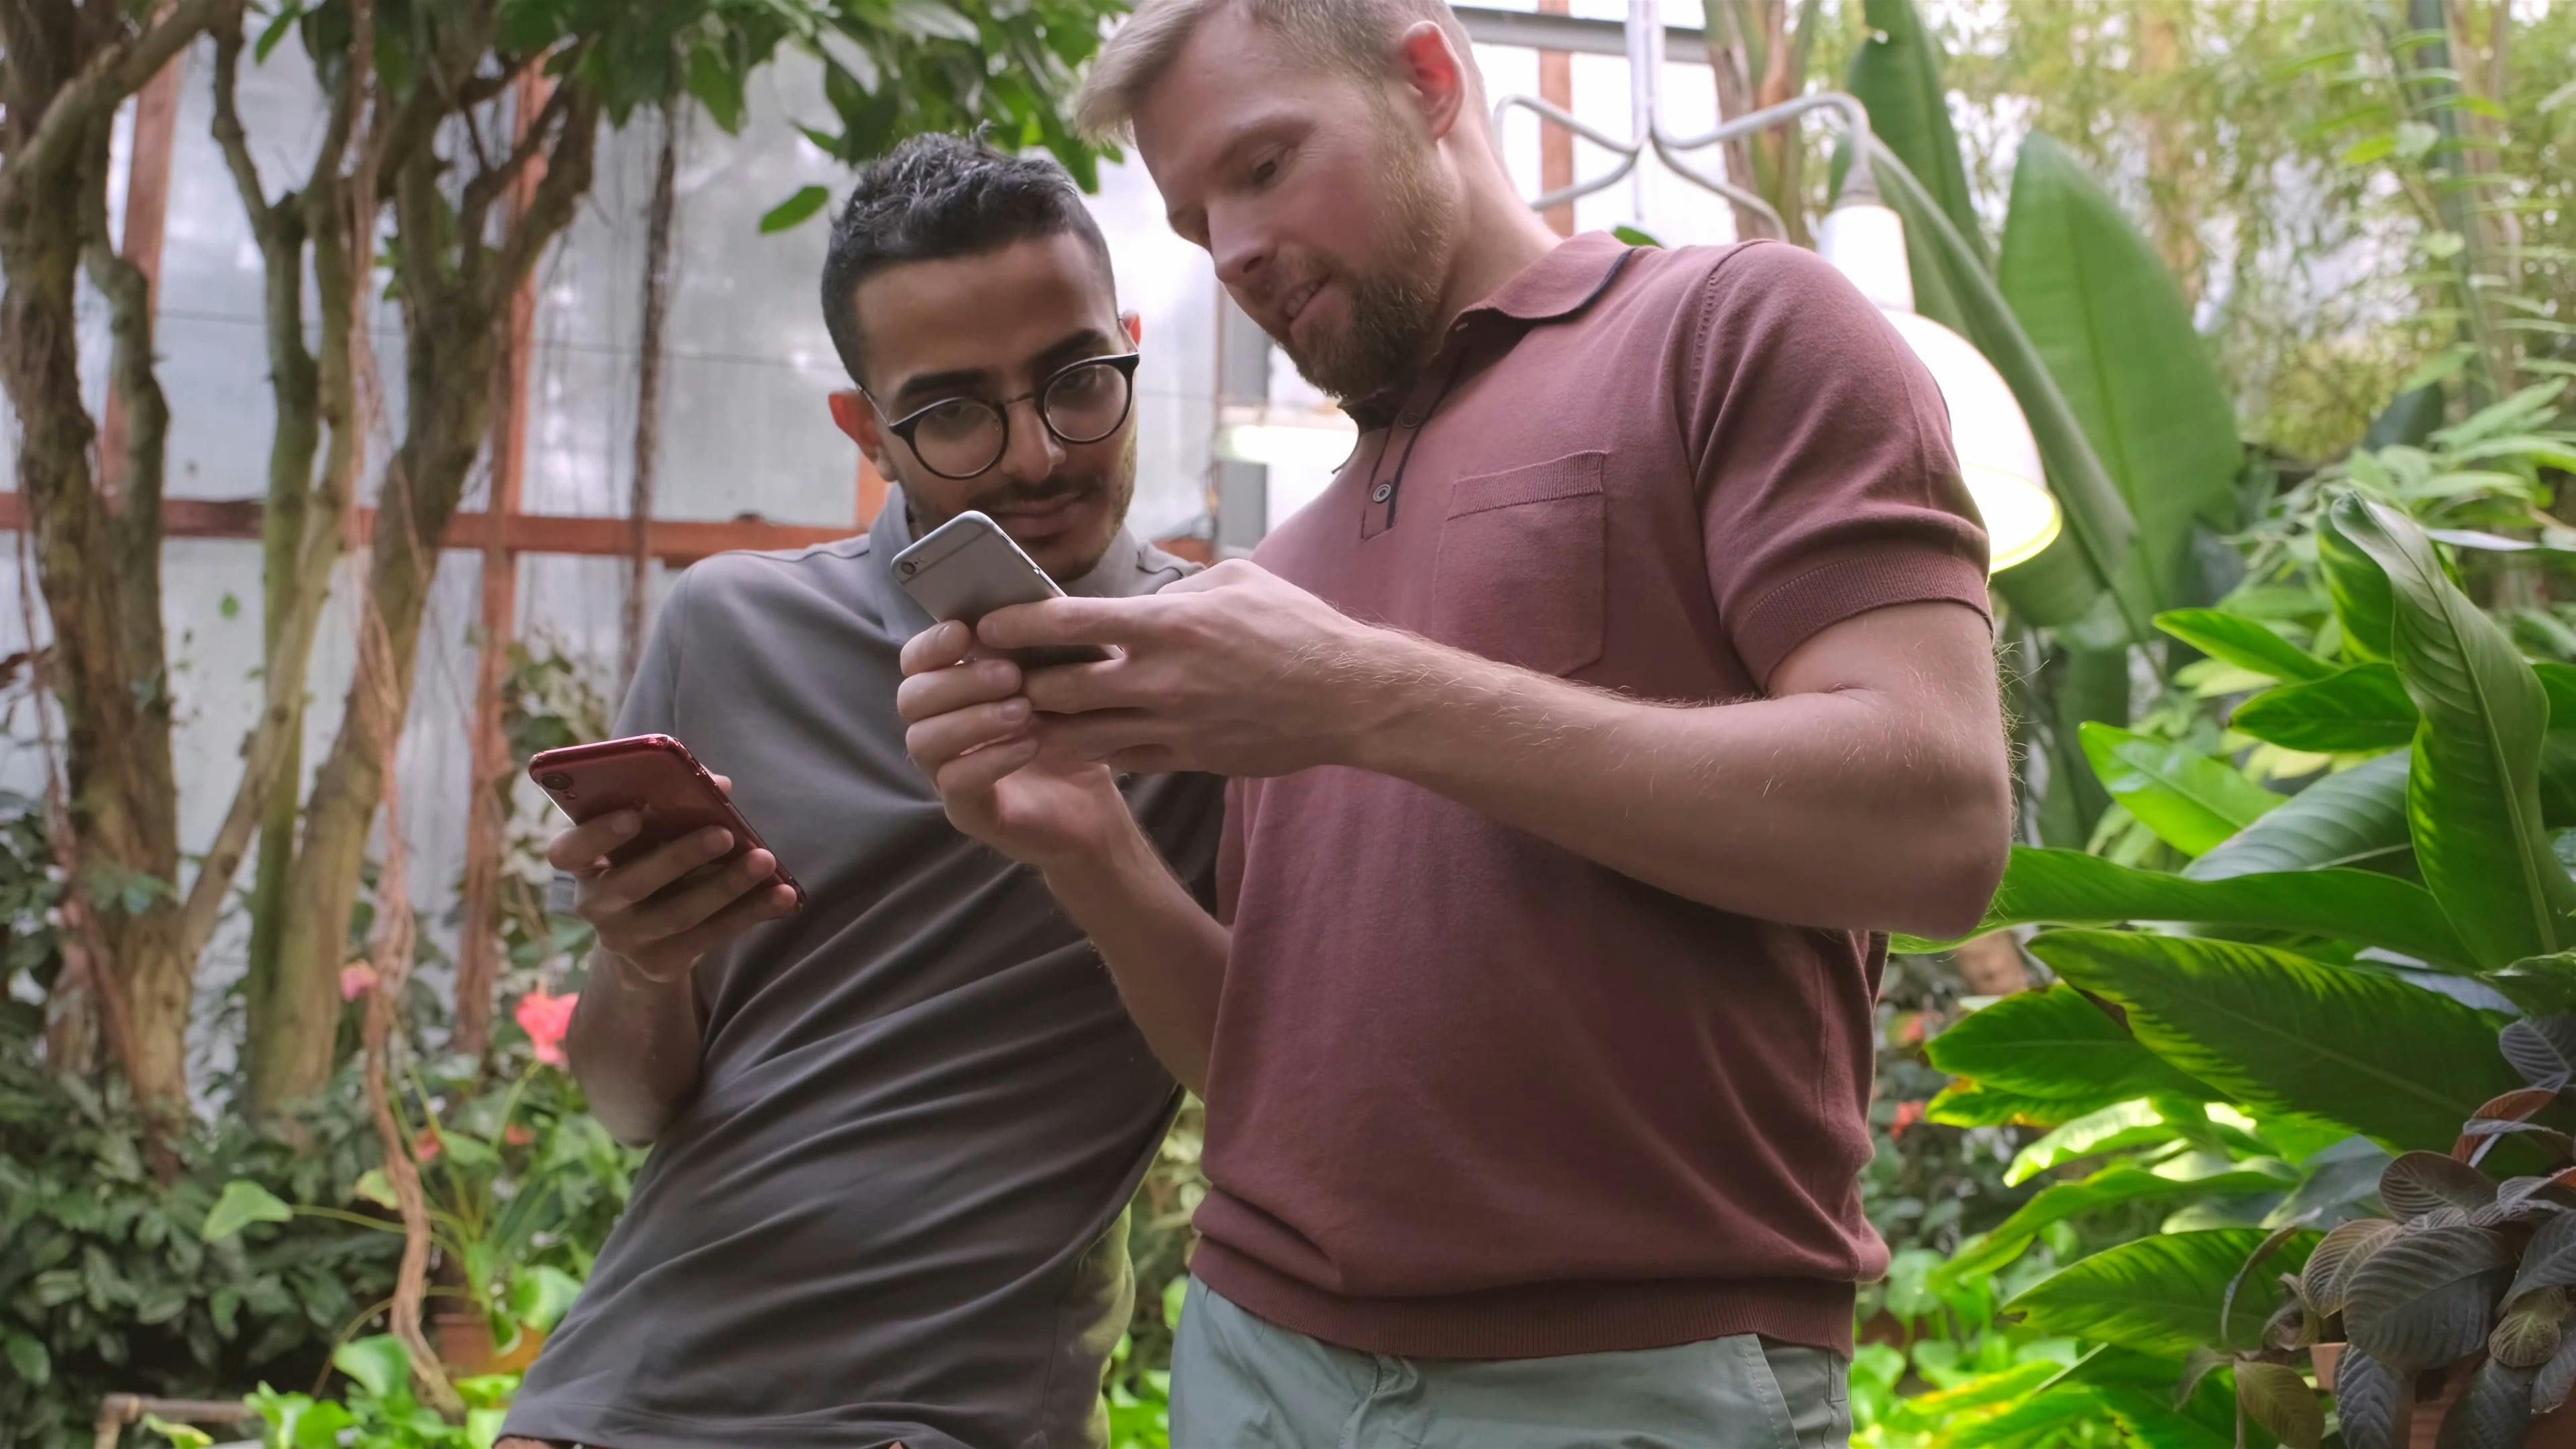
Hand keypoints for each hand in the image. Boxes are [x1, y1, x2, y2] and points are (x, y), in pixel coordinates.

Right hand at [545, 772, 798, 984]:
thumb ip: (674, 805)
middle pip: (634, 883)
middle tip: (725, 833)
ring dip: (727, 886)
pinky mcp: (661, 964)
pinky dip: (750, 913)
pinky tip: (783, 896)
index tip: (633, 815)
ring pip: (679, 913)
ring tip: (765, 861)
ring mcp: (627, 939)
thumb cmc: (649, 863)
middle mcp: (597, 904)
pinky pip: (710, 937)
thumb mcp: (650, 837)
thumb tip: (718, 784)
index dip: (597, 834)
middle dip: (681, 856)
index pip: (569, 851)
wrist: (643, 940)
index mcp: (585, 864)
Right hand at [897, 620, 1140, 867]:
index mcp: (954, 691)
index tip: (964, 631)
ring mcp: (946, 773)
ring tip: (1023, 712)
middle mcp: (939, 730)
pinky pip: (954, 783)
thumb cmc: (1075, 734)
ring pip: (923, 741)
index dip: (931, 644)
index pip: (916, 662)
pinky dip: (989, 759)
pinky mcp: (966, 812)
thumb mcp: (1066, 680)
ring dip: (973, 720)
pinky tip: (1028, 745)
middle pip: (912, 698)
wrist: (1097, 805)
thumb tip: (1032, 602)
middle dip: (959, 681)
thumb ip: (1042, 644)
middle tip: (1011, 676)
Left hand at [977, 560, 1408, 777]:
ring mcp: (1173, 724)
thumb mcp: (1237, 580)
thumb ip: (1179, 588)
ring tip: (1021, 714)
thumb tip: (1140, 596)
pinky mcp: (1187, 758)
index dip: (1015, 624)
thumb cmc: (1298, 629)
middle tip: (998, 677)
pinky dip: (1091, 750)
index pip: (1067, 623)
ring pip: (1079, 737)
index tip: (987, 623)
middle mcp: (1161, 678)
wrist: (1348, 697)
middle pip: (1057, 690)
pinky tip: (1074, 739)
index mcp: (1168, 624)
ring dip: (1045, 726)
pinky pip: (1120, 760)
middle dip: (1020, 685)